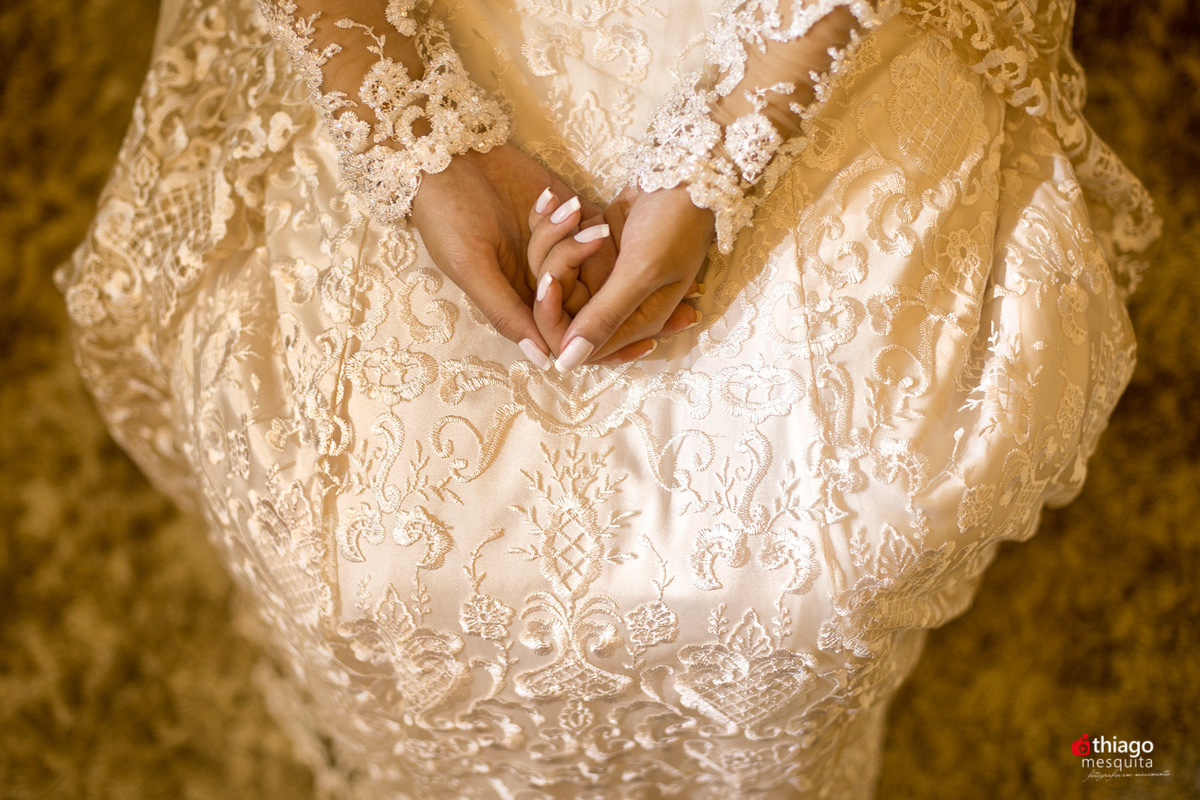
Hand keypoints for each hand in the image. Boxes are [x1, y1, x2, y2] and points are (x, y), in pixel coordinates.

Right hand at [410, 144, 602, 368]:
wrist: (445, 153)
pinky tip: (553, 198)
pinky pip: (592, 227)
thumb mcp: (470, 267)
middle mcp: (539, 281)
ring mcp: (555, 248)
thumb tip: (544, 362)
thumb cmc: (447, 214)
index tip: (587, 305)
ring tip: (556, 205)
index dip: (580, 327)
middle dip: (575, 262)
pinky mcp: (565, 216)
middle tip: (566, 228)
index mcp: (516, 303)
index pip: (561, 331)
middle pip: (582, 296)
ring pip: (590, 260)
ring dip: (573, 233)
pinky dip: (578, 215)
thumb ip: (505, 313)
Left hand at [531, 186, 711, 370]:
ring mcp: (604, 276)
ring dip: (560, 240)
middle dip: (559, 268)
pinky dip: (556, 225)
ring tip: (585, 213)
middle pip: (558, 307)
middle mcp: (616, 306)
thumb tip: (566, 364)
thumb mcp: (642, 272)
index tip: (551, 278)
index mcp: (633, 323)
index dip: (552, 319)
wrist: (689, 171)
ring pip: (553, 273)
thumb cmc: (676, 223)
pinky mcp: (594, 249)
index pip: (574, 345)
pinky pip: (557, 246)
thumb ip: (604, 317)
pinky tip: (572, 206)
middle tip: (586, 235)